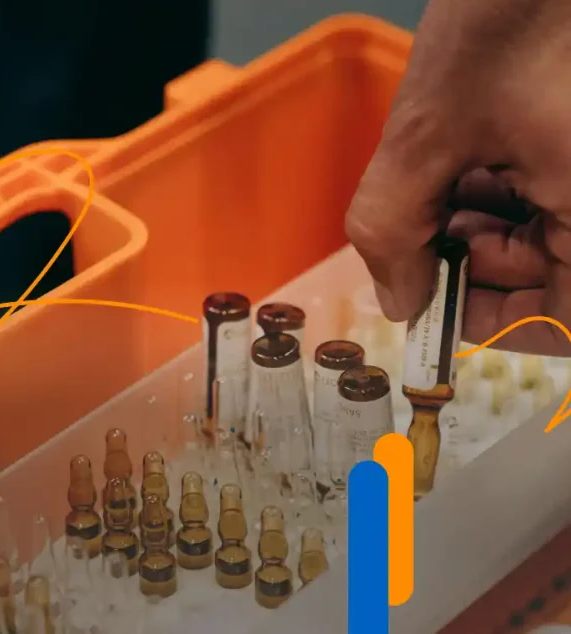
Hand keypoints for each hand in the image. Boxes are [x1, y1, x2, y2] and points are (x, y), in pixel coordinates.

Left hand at [345, 0, 570, 354]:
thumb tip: (398, 300)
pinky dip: (495, 191)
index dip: (495, 326)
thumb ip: (396, 229)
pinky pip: (547, 192)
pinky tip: (454, 163)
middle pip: (551, 277)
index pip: (566, 321)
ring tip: (433, 185)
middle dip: (473, 265)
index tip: (434, 311)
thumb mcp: (427, 134)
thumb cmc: (505, 18)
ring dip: (476, 226)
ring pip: (544, 235)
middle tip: (415, 240)